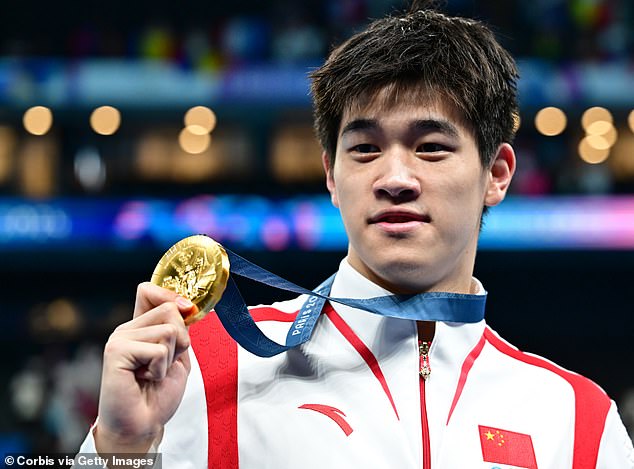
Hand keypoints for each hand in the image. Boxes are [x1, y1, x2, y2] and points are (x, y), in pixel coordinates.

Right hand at [94, 282, 192, 454]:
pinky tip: (145, 380)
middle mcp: (127, 329)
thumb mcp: (176, 356)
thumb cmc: (157, 395)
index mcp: (139, 327)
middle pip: (169, 309)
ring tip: (153, 374)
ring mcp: (119, 338)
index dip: (170, 294)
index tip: (187, 310)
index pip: (148, 290)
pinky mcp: (116, 351)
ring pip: (170, 330)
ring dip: (170, 359)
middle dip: (181, 340)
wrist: (141, 426)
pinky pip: (159, 349)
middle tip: (164, 364)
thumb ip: (179, 330)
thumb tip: (186, 305)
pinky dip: (160, 369)